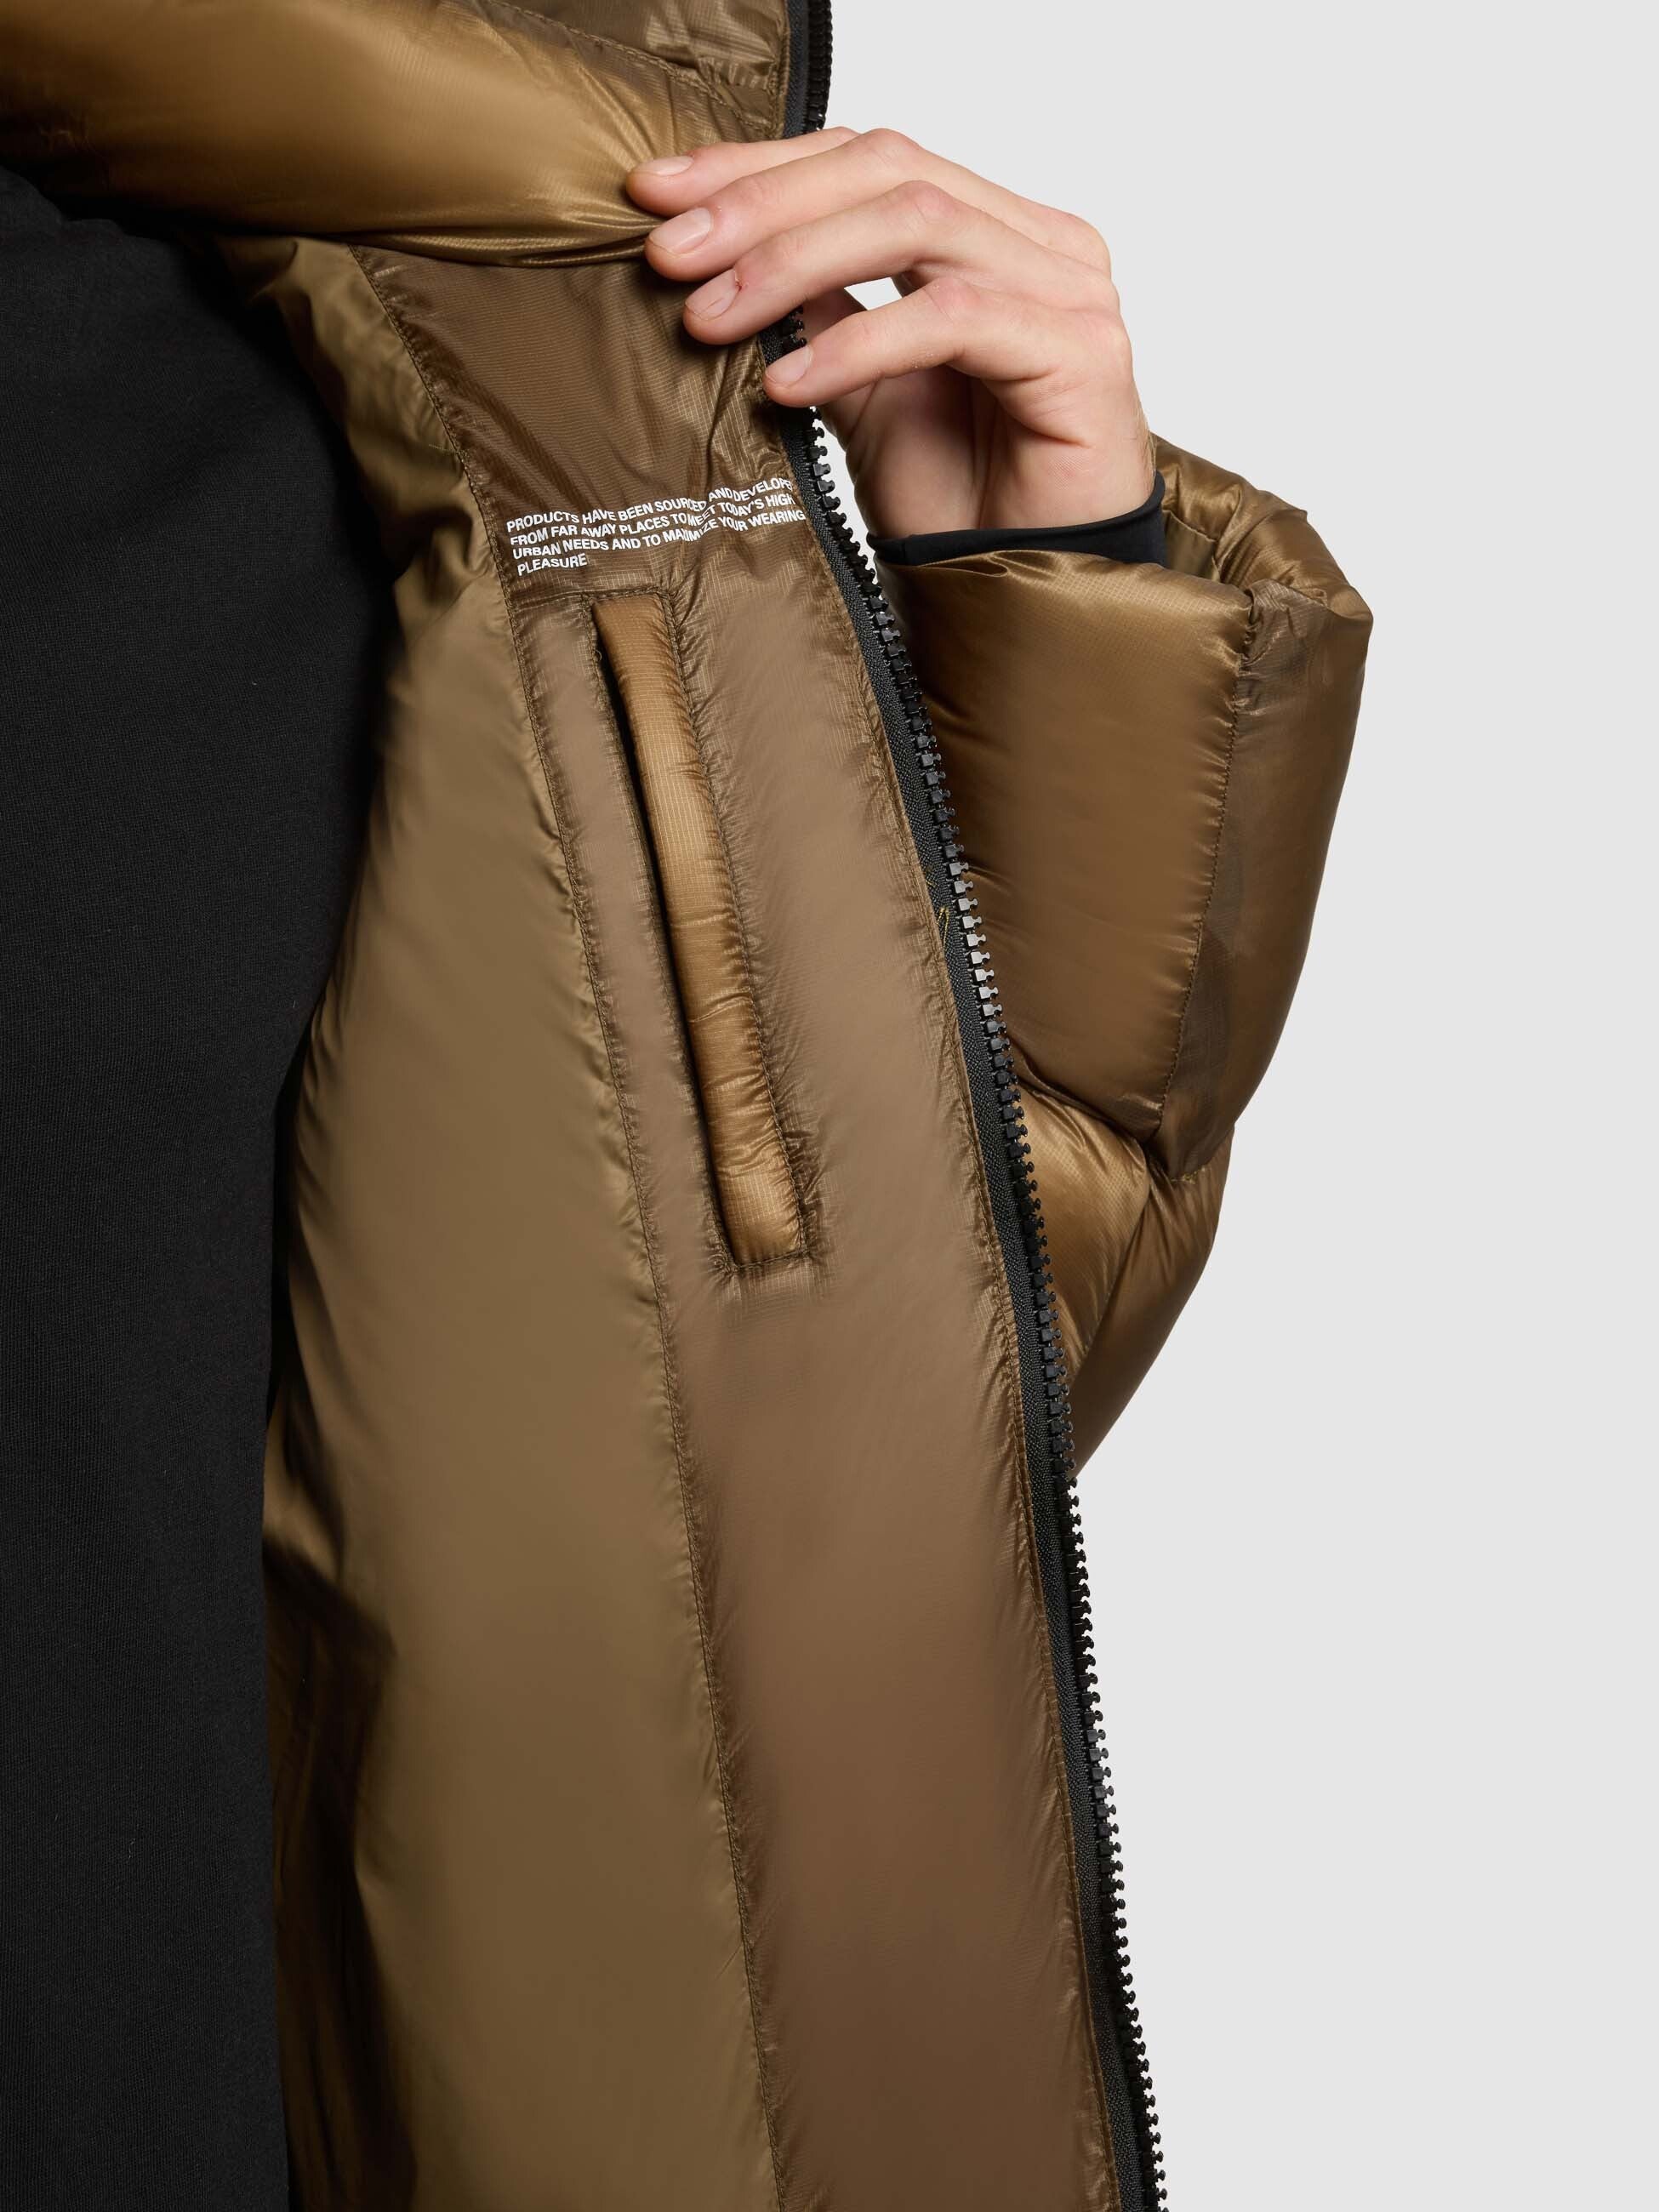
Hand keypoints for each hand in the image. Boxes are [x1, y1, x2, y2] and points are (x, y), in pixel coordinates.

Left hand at [626, 128, 1152, 540]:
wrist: (1030, 592)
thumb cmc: (961, 501)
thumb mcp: (858, 391)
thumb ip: (815, 311)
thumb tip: (715, 249)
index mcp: (992, 231)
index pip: (867, 160)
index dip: (758, 166)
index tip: (656, 196)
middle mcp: (1041, 243)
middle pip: (887, 170)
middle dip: (762, 206)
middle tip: (669, 255)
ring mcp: (1068, 289)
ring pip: (915, 223)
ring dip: (793, 264)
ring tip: (710, 318)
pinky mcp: (1080, 350)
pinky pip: (949, 318)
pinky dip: (856, 344)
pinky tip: (788, 383)